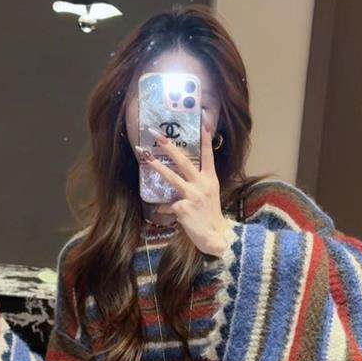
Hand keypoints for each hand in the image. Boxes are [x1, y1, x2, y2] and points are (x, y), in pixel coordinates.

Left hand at [139, 113, 235, 256]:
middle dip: (170, 147)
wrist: (215, 236)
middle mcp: (202, 184)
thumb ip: (198, 184)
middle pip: (184, 162)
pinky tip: (163, 212)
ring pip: (171, 177)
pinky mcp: (183, 208)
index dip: (205, 141)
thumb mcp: (209, 195)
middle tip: (158, 136)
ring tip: (145, 157)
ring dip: (157, 166)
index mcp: (210, 179)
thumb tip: (182, 177)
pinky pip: (168, 204)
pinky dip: (164, 208)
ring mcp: (192, 195)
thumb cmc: (211, 215)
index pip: (208, 156)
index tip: (203, 124)